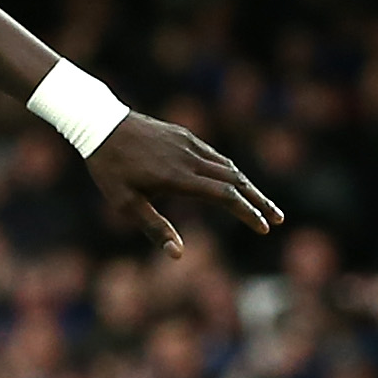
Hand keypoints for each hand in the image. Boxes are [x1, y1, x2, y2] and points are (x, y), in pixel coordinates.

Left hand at [85, 115, 280, 257]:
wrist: (100, 123)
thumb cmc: (110, 169)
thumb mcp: (125, 204)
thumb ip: (154, 228)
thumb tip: (178, 254)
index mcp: (179, 178)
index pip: (226, 197)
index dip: (248, 212)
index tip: (264, 228)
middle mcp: (190, 158)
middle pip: (236, 181)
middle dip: (259, 201)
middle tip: (278, 219)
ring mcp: (189, 144)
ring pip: (228, 166)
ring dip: (248, 185)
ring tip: (261, 202)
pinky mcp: (184, 135)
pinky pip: (214, 155)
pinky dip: (230, 171)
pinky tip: (233, 180)